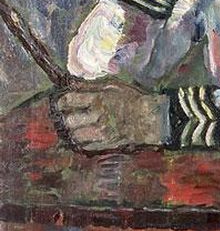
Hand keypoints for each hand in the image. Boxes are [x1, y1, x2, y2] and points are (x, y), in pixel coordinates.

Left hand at [53, 80, 168, 153]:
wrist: (148, 119)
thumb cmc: (132, 99)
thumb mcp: (112, 86)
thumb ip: (90, 86)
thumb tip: (70, 84)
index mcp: (99, 98)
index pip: (69, 100)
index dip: (61, 101)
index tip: (61, 103)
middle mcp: (98, 116)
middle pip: (68, 120)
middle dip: (64, 117)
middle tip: (66, 115)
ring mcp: (101, 132)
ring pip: (74, 135)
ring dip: (72, 131)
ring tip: (75, 126)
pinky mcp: (105, 144)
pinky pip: (84, 146)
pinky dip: (81, 141)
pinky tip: (85, 135)